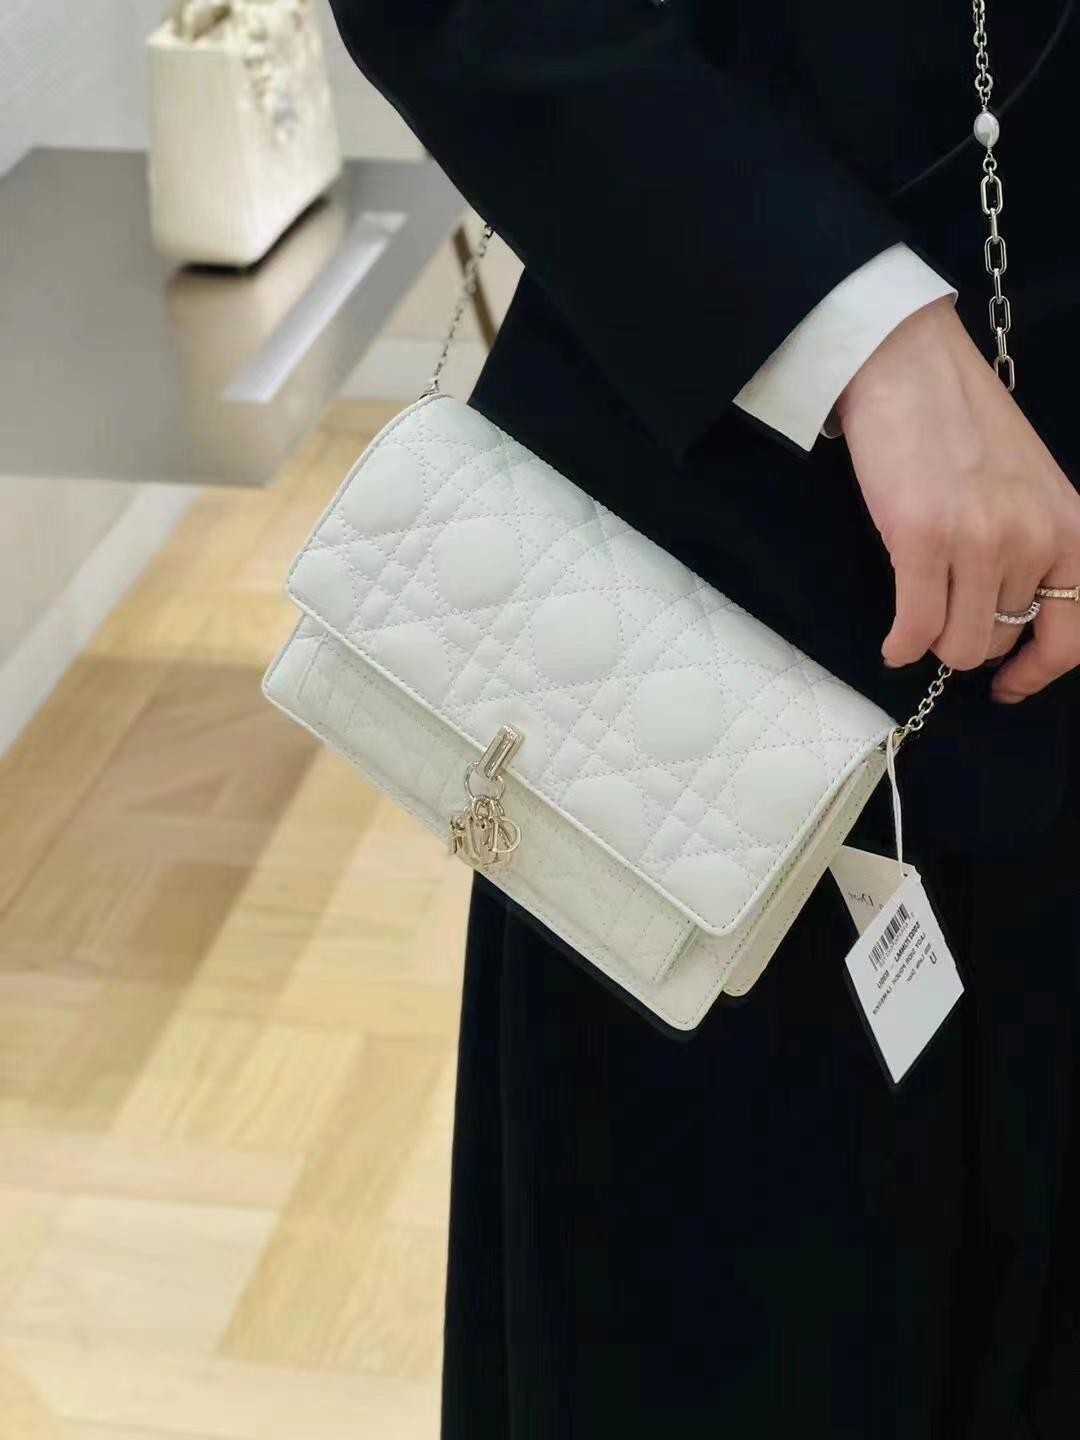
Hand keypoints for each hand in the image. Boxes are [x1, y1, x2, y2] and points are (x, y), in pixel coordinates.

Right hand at [835, 296, 1079, 701]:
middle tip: (945, 620)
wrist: (908, 366)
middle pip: (1001, 641)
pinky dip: (900, 645)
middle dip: (970, 642)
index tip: (1012, 685)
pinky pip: (915, 627)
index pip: (1073, 633)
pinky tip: (893, 643)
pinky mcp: (920, 538)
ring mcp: (977, 539)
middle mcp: (1032, 538)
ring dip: (933, 644)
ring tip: (917, 622)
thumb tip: (1010, 615)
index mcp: (1069, 525)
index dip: (1038, 673)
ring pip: (959, 644)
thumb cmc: (964, 420)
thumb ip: (1035, 544)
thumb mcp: (1030, 484)